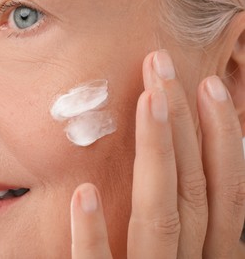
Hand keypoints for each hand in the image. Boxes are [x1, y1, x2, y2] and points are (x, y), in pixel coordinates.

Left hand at [70, 50, 244, 257]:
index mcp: (212, 256)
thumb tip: (188, 161)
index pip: (223, 190)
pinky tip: (83, 193)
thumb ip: (186, 218)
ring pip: (159, 217)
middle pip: (193, 189)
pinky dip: (92, 234)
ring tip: (146, 101)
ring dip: (155, 155)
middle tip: (164, 68)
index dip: (222, 136)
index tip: (207, 85)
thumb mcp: (184, 252)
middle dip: (184, 124)